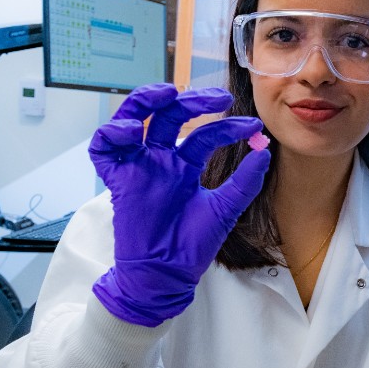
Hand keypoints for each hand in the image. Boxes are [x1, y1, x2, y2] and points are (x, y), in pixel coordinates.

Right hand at [88, 83, 269, 326]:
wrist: (166, 274)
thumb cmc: (192, 245)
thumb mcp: (225, 209)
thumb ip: (244, 182)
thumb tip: (265, 152)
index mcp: (185, 165)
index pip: (205, 134)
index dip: (228, 126)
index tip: (253, 126)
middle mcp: (161, 160)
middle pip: (169, 116)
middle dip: (192, 101)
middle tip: (218, 97)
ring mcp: (139, 167)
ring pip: (135, 119)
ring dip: (146, 100)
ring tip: (167, 93)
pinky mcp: (119, 180)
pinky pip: (104, 149)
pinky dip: (112, 133)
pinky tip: (131, 130)